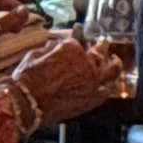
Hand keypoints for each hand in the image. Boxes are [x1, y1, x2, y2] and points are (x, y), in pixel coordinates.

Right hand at [10, 34, 125, 126]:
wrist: (27, 103)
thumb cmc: (28, 77)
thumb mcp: (37, 53)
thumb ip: (53, 48)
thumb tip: (57, 46)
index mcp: (72, 47)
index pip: (81, 40)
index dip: (80, 40)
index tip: (81, 40)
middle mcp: (87, 61)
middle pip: (101, 50)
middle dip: (102, 46)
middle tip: (103, 45)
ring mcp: (93, 80)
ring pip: (113, 69)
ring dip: (114, 63)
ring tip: (115, 61)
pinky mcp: (93, 98)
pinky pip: (107, 89)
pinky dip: (109, 85)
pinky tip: (110, 84)